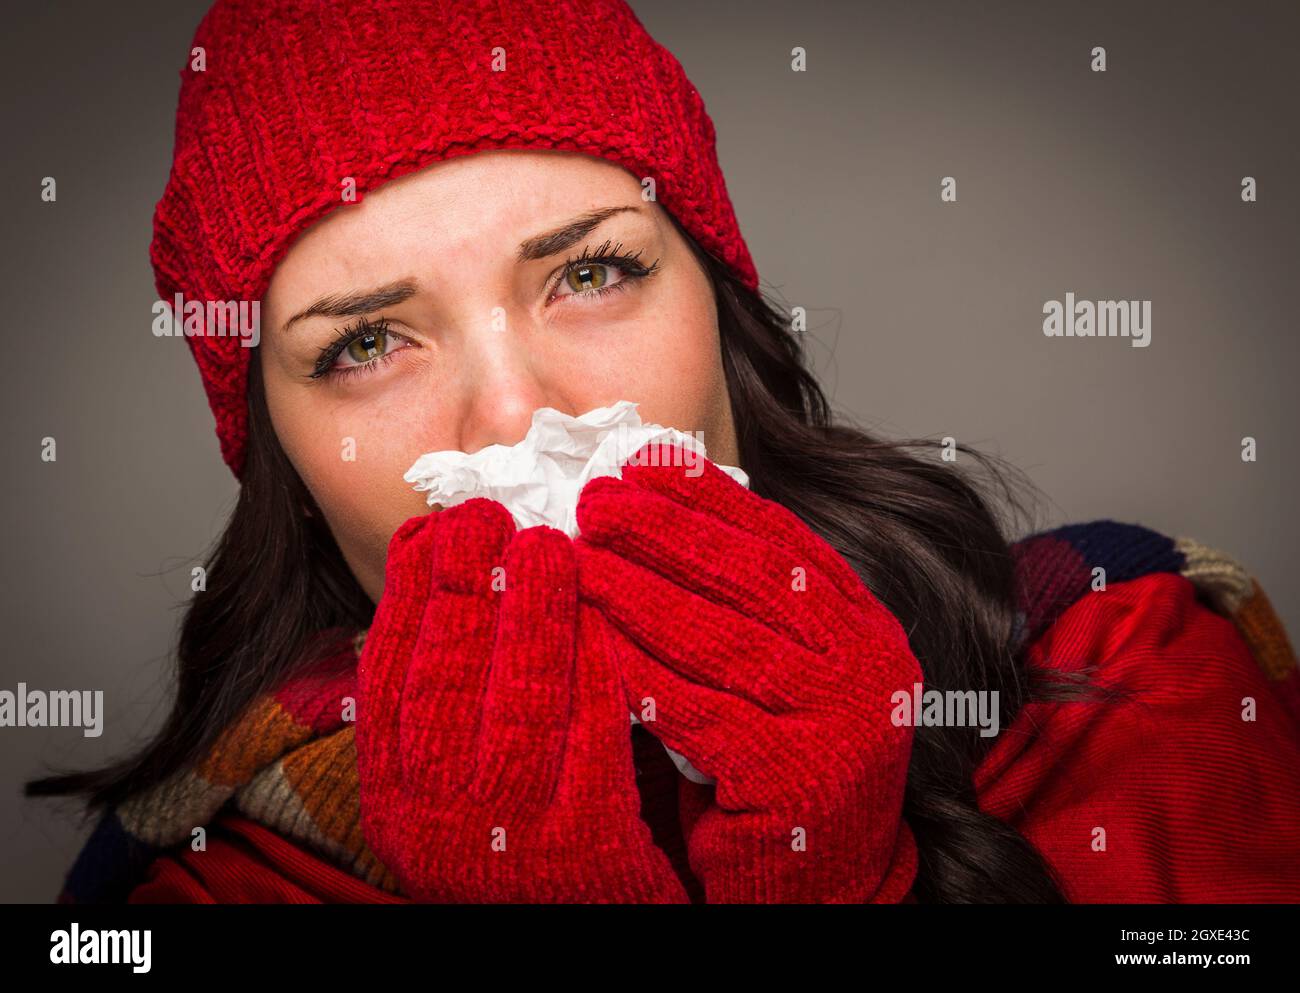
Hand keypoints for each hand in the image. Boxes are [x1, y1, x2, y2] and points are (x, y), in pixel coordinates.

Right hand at [355, 498, 688, 902]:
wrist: (571, 926)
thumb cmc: (513, 843)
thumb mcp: (450, 788)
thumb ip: (440, 706)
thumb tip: (443, 581)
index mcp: (393, 800)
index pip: (387, 678)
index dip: (409, 593)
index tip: (432, 528)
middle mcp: (435, 822)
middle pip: (443, 682)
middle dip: (463, 586)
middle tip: (488, 516)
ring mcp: (508, 839)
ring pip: (516, 703)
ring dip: (530, 614)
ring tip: (547, 546)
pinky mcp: (583, 845)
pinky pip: (591, 737)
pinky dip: (595, 667)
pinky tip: (604, 614)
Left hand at [574, 442, 921, 902]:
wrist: (818, 883)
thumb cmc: (778, 767)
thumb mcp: (780, 672)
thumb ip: (745, 606)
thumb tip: (659, 516)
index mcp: (865, 626)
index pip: (783, 541)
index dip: (710, 497)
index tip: (644, 462)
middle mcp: (869, 664)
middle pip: (752, 578)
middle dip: (666, 531)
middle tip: (596, 500)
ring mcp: (843, 721)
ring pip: (721, 639)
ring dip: (639, 593)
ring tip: (577, 560)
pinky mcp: (799, 777)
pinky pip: (698, 711)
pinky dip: (641, 673)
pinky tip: (594, 643)